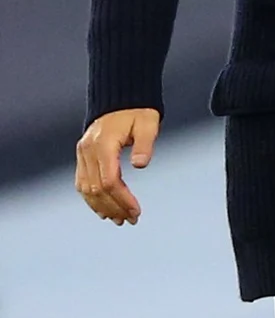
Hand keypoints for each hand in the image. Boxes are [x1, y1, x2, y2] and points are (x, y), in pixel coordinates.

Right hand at [75, 107, 160, 224]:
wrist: (120, 98)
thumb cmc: (137, 111)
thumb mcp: (148, 123)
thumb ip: (146, 144)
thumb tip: (141, 165)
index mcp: (103, 145)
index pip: (109, 181)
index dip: (122, 199)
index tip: (136, 211)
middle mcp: (88, 151)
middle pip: (96, 189)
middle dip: (114, 207)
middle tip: (130, 220)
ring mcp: (82, 154)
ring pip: (85, 189)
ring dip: (101, 206)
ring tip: (119, 219)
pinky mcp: (83, 156)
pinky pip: (82, 182)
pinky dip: (92, 198)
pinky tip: (104, 209)